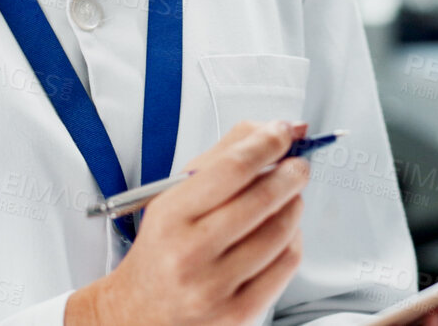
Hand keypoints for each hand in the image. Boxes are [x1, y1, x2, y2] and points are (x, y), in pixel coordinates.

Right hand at [66, 119, 311, 325]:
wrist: (140, 310)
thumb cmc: (162, 248)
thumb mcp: (175, 195)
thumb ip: (224, 156)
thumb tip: (275, 130)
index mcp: (171, 216)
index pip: (232, 168)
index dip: (267, 143)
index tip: (282, 132)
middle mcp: (191, 253)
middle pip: (262, 198)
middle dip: (291, 172)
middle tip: (297, 164)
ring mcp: (217, 286)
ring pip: (281, 230)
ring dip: (294, 204)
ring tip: (288, 197)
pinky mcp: (240, 312)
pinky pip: (286, 264)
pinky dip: (293, 239)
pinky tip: (282, 231)